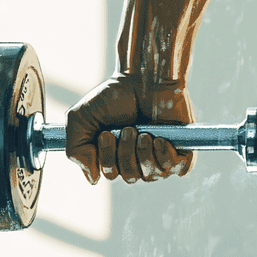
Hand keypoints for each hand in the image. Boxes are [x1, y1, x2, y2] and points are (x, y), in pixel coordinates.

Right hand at [66, 73, 195, 183]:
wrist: (144, 77)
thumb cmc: (113, 95)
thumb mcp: (80, 119)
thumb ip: (75, 150)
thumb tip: (93, 179)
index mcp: (116, 154)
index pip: (110, 174)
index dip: (107, 160)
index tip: (106, 134)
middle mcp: (139, 158)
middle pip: (131, 177)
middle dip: (125, 153)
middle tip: (127, 129)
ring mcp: (160, 155)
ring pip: (152, 175)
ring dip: (143, 153)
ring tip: (143, 132)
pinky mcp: (181, 150)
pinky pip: (175, 170)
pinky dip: (164, 156)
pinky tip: (158, 139)